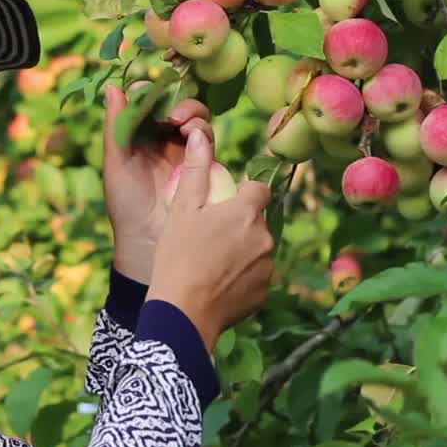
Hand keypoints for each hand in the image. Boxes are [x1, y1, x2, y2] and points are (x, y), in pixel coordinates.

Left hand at [102, 83, 214, 284]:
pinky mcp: (204, 165)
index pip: (150, 101)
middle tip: (171, 114)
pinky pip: (209, 140)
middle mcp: (163, 139)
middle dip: (178, 101)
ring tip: (183, 125)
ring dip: (192, 114)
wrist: (149, 242)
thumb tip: (113, 86)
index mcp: (140, 135)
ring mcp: (185, 151)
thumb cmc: (126, 204)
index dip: (152, 91)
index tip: (148, 88)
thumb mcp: (116, 162)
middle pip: (178, 105)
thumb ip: (116, 125)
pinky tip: (194, 137)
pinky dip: (203, 132)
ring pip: (196, 120)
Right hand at [146, 128, 273, 351]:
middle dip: (239, 225)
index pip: (259, 190)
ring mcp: (267, 267)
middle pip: (257, 221)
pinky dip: (242, 277)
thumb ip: (196, 170)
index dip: (243, 194)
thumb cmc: (178, 255)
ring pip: (257, 249)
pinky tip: (218, 284)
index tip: (223, 205)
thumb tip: (201, 134)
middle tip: (209, 237)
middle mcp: (265, 236)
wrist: (183, 312)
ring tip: (211, 263)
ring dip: (242, 251)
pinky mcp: (264, 293)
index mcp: (247, 211)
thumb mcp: (183, 209)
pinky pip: (256, 277)